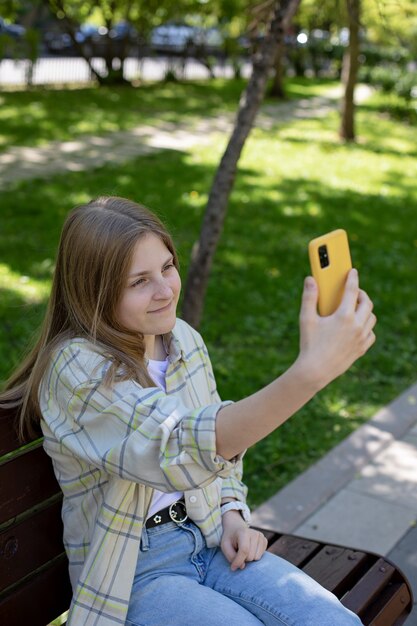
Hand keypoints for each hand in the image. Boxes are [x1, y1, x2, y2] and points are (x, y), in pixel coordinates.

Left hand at [221, 510, 267, 570]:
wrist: (236, 527)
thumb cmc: (230, 538)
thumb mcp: (225, 546)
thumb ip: (231, 557)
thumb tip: (242, 566)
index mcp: (244, 532)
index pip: (244, 550)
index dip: (238, 561)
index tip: (233, 567)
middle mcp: (254, 533)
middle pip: (250, 556)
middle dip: (243, 559)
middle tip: (238, 552)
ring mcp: (261, 536)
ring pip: (256, 558)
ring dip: (248, 558)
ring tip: (244, 550)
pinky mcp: (265, 540)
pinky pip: (261, 556)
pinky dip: (254, 555)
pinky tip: (250, 549)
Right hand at [297, 268, 375, 389]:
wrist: (315, 371)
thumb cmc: (309, 344)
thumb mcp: (306, 319)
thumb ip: (309, 297)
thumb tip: (310, 279)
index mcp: (344, 316)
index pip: (352, 290)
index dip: (352, 278)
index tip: (353, 271)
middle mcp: (356, 326)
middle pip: (367, 303)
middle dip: (361, 294)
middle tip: (353, 292)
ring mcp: (361, 338)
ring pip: (371, 317)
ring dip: (365, 310)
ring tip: (355, 308)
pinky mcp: (362, 348)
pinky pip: (371, 333)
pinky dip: (366, 326)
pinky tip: (357, 326)